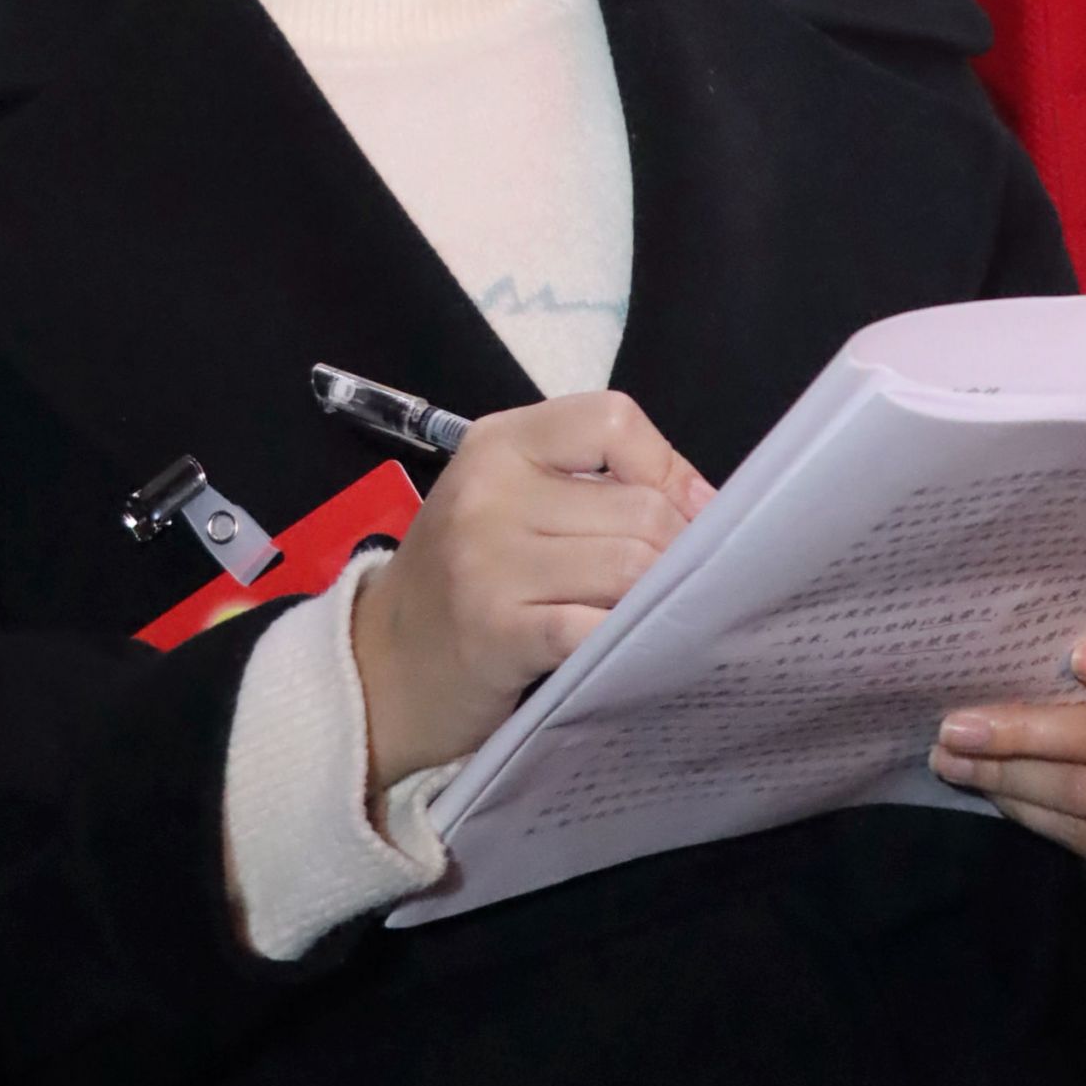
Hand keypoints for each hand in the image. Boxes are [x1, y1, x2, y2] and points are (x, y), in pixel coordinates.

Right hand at [352, 392, 712, 793]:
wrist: (379, 665)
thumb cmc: (464, 577)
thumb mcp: (510, 501)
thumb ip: (592, 486)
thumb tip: (705, 502)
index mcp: (500, 442)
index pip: (613, 420)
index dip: (668, 464)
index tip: (689, 512)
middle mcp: (490, 490)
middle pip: (637, 504)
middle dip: (680, 548)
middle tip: (685, 582)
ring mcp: (489, 562)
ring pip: (630, 565)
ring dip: (661, 596)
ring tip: (660, 615)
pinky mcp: (497, 632)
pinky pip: (597, 627)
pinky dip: (630, 640)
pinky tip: (633, 651)